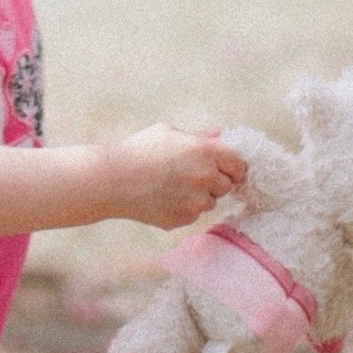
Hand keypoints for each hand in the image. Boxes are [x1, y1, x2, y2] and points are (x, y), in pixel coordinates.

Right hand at [102, 124, 247, 230]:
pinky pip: (194, 214)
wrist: (114, 181)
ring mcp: (195, 202)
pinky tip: (165, 197)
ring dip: (201, 195)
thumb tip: (219, 135)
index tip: (226, 167)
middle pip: (227, 185)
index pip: (238, 165)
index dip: (234, 166)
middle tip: (193, 174)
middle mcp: (205, 178)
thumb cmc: (140, 150)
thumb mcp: (169, 133)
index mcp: (205, 152)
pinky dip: (185, 208)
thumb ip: (199, 136)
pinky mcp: (183, 219)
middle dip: (215, 180)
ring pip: (210, 202)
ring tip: (174, 185)